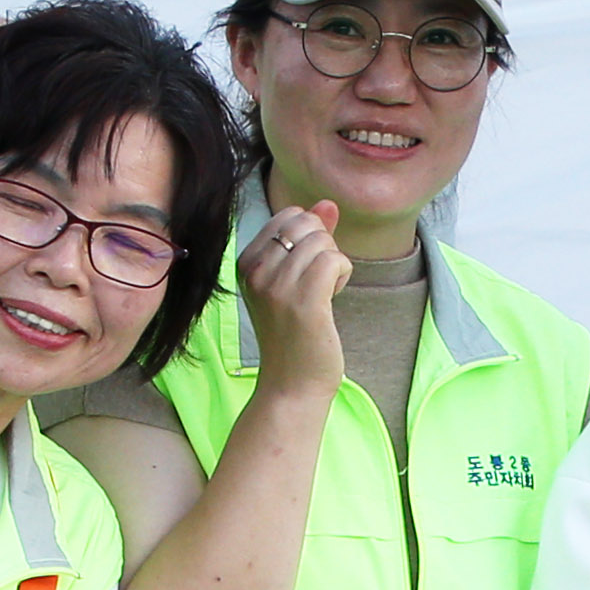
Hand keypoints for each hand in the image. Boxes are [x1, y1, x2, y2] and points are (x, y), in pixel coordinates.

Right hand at [238, 200, 349, 402]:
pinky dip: (343, 274)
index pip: (289, 215)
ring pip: (323, 240)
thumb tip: (328, 204)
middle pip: (307, 222)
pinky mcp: (303, 301)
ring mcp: (277, 286)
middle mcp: (256, 271)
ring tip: (322, 295)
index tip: (304, 272)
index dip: (310, 237)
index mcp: (247, 263)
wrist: (292, 385)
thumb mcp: (295, 280)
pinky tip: (332, 299)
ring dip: (334, 264)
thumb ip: (311, 239)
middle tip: (316, 284)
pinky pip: (335, 259)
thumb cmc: (296, 334)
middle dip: (324, 246)